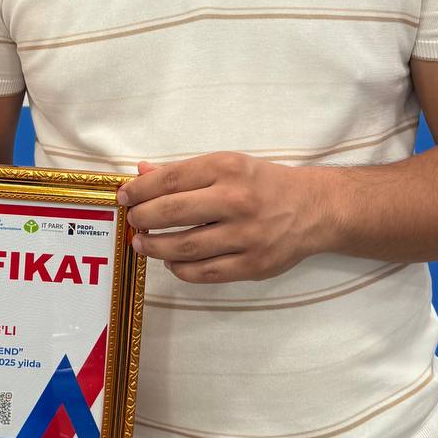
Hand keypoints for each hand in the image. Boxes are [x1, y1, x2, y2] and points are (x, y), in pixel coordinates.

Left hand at [119, 154, 323, 283]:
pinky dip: (181, 269)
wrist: (314, 208)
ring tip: (142, 244)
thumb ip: (183, 171)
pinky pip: (205, 273)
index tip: (124, 197)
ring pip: (185, 247)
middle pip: (173, 212)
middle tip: (133, 222)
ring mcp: (246, 235)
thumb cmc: (262, 183)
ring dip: (155, 247)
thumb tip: (141, 173)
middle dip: (143, 218)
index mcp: (226, 168)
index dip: (139, 190)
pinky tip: (171, 261)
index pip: (170, 179)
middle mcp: (236, 200)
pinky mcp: (254, 265)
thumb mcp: (226, 165)